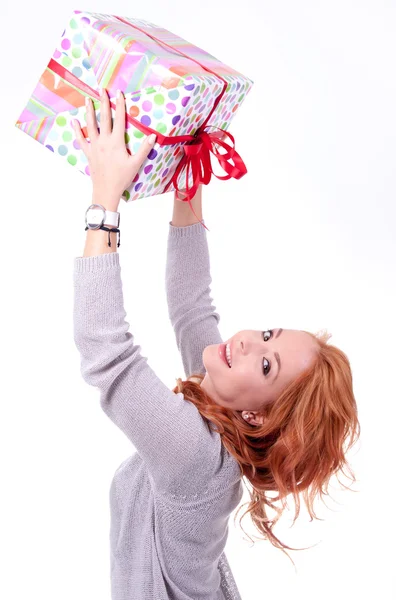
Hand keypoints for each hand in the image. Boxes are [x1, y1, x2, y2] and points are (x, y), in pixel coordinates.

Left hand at [72, 89, 156, 211]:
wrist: (106, 190)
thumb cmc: (122, 178)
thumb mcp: (135, 163)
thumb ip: (144, 149)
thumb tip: (153, 136)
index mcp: (116, 142)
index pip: (119, 119)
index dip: (120, 105)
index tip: (119, 94)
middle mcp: (104, 141)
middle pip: (104, 118)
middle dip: (103, 103)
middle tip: (101, 90)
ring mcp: (94, 146)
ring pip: (91, 125)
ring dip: (89, 112)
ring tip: (87, 100)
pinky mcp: (89, 153)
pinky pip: (81, 139)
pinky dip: (77, 130)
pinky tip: (74, 122)